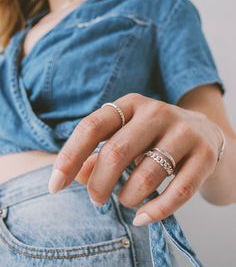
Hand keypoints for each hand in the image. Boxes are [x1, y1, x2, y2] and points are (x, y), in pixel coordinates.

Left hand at [48, 93, 221, 225]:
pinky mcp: (204, 154)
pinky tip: (143, 218)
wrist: (204, 132)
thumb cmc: (153, 137)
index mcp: (131, 104)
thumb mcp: (124, 137)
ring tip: (125, 200)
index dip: (69, 157)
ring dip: (127, 197)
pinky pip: (179, 191)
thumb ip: (97, 155)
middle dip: (98, 185)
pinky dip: (157, 211)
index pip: (92, 127)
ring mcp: (184, 131)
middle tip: (96, 199)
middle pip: (116, 152)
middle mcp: (157, 112)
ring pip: (146, 175)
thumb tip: (75, 175)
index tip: (55, 186)